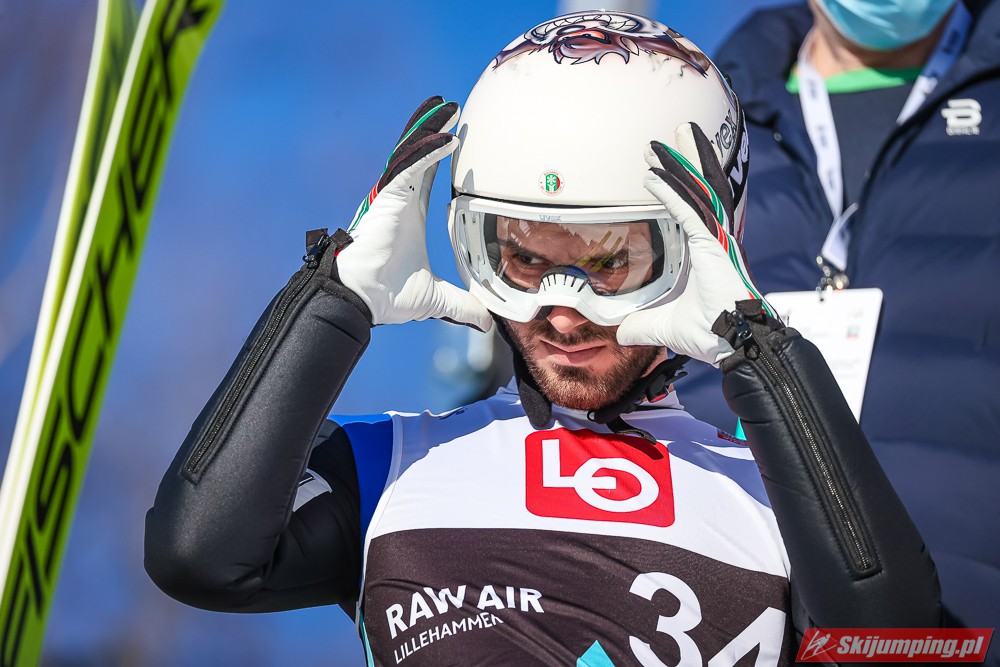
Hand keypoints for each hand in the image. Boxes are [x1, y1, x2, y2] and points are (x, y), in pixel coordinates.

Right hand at [334, 97, 491, 330]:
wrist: (361, 298)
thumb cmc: (387, 295)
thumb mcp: (435, 298)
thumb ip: (461, 305)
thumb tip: (484, 321)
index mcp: (409, 214)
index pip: (425, 174)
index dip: (437, 153)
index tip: (452, 136)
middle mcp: (400, 199)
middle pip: (417, 153)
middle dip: (432, 128)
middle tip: (451, 107)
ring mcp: (393, 196)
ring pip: (412, 152)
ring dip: (430, 128)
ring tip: (447, 106)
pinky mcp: (388, 198)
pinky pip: (411, 167)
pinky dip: (429, 151)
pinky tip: (448, 138)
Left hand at [616, 122, 773, 365]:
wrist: (735, 345)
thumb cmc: (712, 335)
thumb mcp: (665, 327)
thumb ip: (642, 325)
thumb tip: (622, 333)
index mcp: (708, 253)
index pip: (693, 209)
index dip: (678, 187)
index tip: (660, 168)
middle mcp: (715, 239)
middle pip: (701, 189)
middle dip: (686, 161)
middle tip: (669, 136)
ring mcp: (717, 239)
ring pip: (699, 190)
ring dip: (682, 163)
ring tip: (667, 138)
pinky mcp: (713, 244)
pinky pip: (688, 210)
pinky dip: (671, 192)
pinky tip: (652, 175)